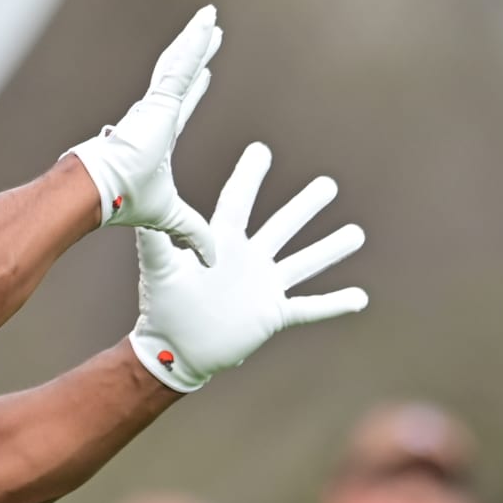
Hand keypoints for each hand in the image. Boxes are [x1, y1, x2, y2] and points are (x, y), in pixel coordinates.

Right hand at [65, 5, 222, 258]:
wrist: (100, 193)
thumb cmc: (126, 203)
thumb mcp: (172, 216)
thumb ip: (193, 231)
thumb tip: (212, 259)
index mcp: (156, 140)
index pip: (180, 109)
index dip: (194, 91)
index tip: (206, 74)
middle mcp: (153, 117)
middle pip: (181, 77)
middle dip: (197, 56)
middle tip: (212, 31)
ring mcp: (153, 106)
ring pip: (180, 64)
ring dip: (197, 40)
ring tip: (213, 18)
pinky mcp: (155, 101)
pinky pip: (180, 65)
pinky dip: (195, 44)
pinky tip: (209, 23)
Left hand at [130, 142, 367, 390]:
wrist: (172, 352)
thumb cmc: (162, 311)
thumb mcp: (160, 272)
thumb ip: (156, 244)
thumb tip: (142, 216)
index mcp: (222, 245)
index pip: (239, 202)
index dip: (250, 176)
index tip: (261, 149)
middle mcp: (248, 260)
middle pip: (283, 226)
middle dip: (306, 206)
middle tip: (329, 184)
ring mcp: (263, 287)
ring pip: (304, 262)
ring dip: (330, 248)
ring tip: (356, 233)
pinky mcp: (272, 315)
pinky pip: (310, 308)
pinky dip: (334, 303)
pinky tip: (359, 297)